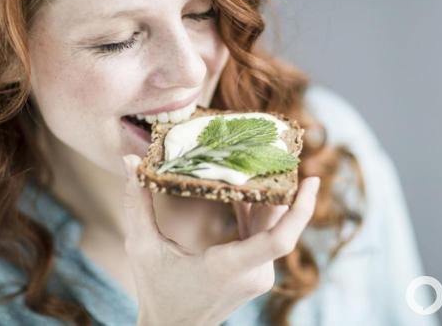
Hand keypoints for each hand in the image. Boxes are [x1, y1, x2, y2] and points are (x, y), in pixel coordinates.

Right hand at [121, 154, 319, 325]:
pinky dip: (258, 212)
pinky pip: (264, 238)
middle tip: (283, 150)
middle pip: (278, 224)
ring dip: (270, 197)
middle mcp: (252, 273)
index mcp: (228, 267)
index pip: (279, 240)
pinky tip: (249, 186)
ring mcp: (257, 276)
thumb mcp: (142, 247)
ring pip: (273, 229)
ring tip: (268, 160)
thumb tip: (129, 161)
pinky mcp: (255, 275)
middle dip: (284, 187)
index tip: (312, 181)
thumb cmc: (156, 291)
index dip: (301, 210)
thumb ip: (138, 204)